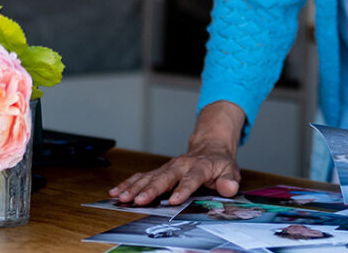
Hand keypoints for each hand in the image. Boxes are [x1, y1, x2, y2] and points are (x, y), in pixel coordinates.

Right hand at [109, 101, 243, 205]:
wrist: (210, 146)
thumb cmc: (219, 162)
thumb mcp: (230, 170)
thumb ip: (229, 181)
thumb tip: (229, 188)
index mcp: (199, 166)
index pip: (191, 178)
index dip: (183, 189)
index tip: (175, 200)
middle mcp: (181, 165)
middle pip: (164, 177)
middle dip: (151, 189)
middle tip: (139, 200)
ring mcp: (168, 167)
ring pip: (149, 177)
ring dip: (135, 187)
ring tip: (123, 197)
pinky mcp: (160, 170)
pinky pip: (142, 176)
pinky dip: (128, 183)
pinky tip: (116, 191)